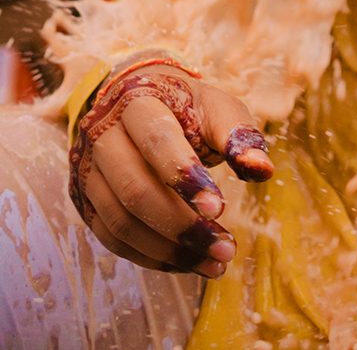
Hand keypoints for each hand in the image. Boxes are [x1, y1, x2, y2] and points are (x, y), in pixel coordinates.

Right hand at [68, 59, 271, 277]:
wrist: (141, 102)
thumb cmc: (187, 108)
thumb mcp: (216, 108)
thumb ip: (239, 135)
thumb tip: (262, 170)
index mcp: (136, 101)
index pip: (156, 140)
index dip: (185, 176)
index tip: (220, 209)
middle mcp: (102, 136)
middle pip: (134, 190)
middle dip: (182, 226)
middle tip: (226, 247)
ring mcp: (88, 171)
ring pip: (121, 221)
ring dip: (169, 250)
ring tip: (214, 262)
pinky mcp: (86, 201)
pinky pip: (114, 239)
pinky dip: (152, 256)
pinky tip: (188, 263)